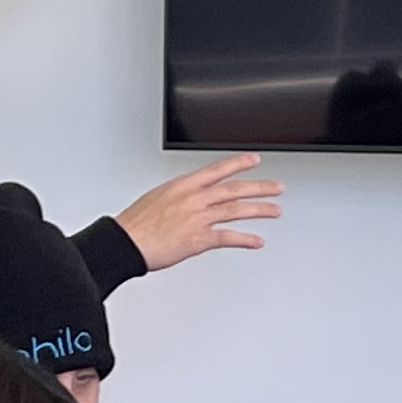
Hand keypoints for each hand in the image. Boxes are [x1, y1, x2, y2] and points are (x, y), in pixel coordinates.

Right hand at [115, 154, 281, 270]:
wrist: (125, 242)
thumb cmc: (136, 224)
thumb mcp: (158, 198)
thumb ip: (180, 196)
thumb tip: (190, 198)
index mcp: (183, 185)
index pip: (217, 170)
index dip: (238, 164)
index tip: (255, 160)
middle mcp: (193, 199)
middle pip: (234, 189)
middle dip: (259, 187)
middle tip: (277, 188)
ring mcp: (198, 218)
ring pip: (236, 210)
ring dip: (259, 209)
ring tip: (275, 210)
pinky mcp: (199, 239)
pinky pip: (228, 238)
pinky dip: (246, 240)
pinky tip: (257, 241)